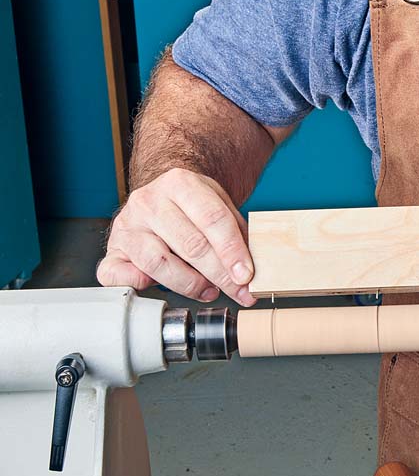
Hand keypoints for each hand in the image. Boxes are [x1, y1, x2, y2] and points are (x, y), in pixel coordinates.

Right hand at [97, 168, 256, 305]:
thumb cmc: (193, 206)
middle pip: (190, 244)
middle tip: (238, 292)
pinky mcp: (113, 249)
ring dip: (189, 284)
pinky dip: (139, 285)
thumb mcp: (220, 205)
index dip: (232, 251)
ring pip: (159, 263)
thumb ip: (236, 233)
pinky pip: (119, 274)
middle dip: (220, 275)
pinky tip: (157, 288)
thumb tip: (249, 272)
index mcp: (180, 184)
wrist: (160, 195)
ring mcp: (127, 226)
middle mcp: (149, 202)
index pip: (212, 219)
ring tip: (208, 290)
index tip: (246, 276)